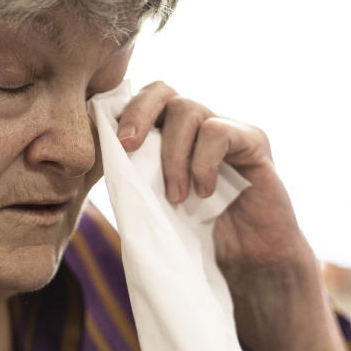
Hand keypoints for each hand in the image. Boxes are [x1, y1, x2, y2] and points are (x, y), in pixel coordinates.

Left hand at [114, 81, 310, 272]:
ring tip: (176, 196)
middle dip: (137, 114)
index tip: (111, 143)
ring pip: (186, 110)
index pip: (141, 101)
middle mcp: (198, 122)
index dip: (122, 113)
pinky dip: (202, 163)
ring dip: (172, 155)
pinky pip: (218, 132)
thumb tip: (97, 159)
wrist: (251, 259)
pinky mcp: (253, 140)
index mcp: (170, 133)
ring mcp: (226, 127)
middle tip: (127, 146)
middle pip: (161, 91)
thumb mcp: (157, 202)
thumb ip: (134, 176)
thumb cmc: (200, 232)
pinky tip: (204, 192)